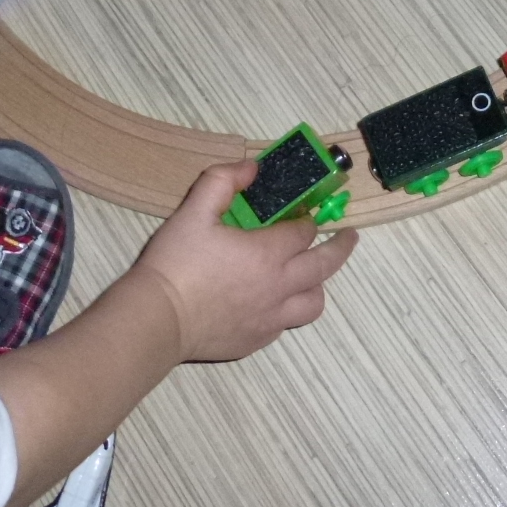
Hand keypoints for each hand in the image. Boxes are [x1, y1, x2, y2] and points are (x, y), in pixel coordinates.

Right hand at [129, 160, 357, 362]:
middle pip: (325, 265)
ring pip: (314, 302)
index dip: (307, 219)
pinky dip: (289, 310)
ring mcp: (271, 317)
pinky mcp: (257, 340)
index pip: (303, 232)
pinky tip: (274, 303)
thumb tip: (252, 167)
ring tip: (312, 275)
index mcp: (267, 252)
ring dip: (318, 284)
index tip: (306, 214)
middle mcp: (279, 286)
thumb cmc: (176, 263)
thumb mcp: (193, 210)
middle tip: (349, 237)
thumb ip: (223, 181)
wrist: (157, 319)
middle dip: (341, 247)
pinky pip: (286, 324)